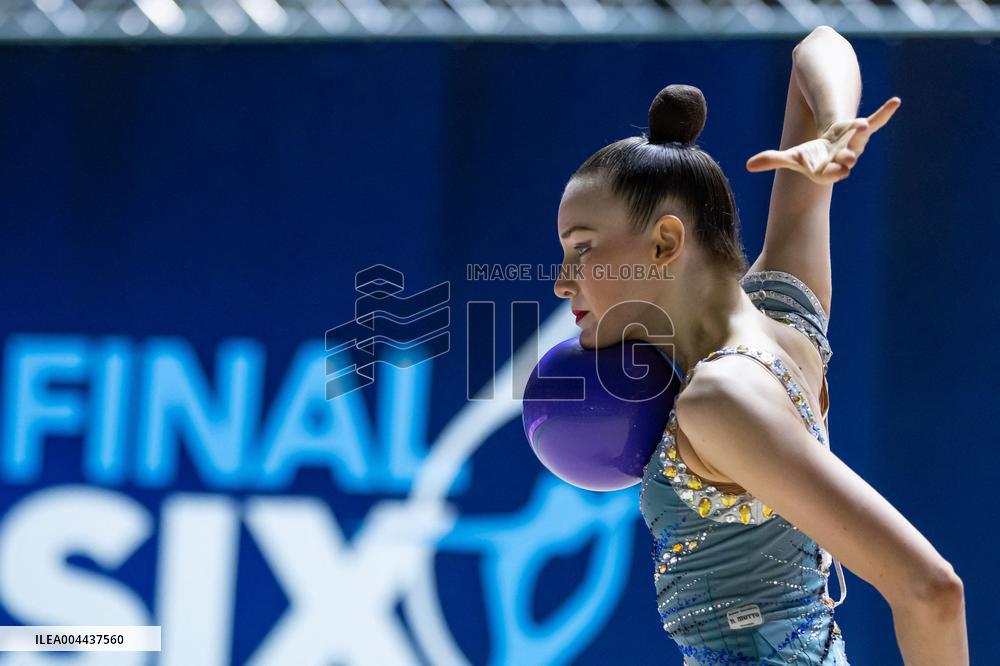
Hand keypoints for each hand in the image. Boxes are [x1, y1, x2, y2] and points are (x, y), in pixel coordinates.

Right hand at [746, 97, 900, 183]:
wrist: (829, 148)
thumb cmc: (810, 156)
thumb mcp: (791, 157)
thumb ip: (772, 160)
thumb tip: (749, 165)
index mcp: (827, 169)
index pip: (830, 173)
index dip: (833, 172)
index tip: (838, 173)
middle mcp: (843, 158)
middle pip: (847, 158)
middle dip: (849, 156)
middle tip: (850, 158)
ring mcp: (854, 144)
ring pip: (860, 139)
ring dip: (861, 133)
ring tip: (862, 125)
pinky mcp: (861, 130)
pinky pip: (877, 121)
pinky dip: (885, 112)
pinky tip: (895, 102)